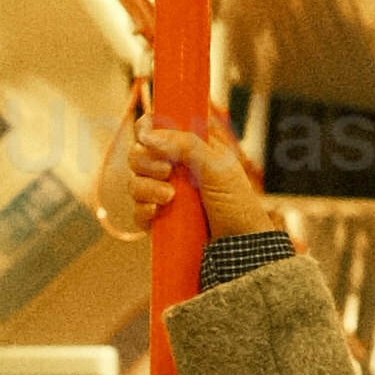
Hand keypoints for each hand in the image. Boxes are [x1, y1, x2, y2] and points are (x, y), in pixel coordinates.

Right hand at [96, 87, 264, 245]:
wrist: (240, 246)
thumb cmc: (237, 202)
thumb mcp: (217, 167)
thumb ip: (185, 145)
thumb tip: (148, 134)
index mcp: (190, 148)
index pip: (157, 127)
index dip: (146, 128)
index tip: (146, 136)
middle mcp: (174, 168)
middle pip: (138, 153)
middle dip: (146, 161)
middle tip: (167, 171)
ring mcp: (164, 193)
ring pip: (134, 182)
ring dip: (146, 187)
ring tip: (170, 197)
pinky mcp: (159, 218)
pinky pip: (136, 210)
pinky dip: (142, 210)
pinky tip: (156, 212)